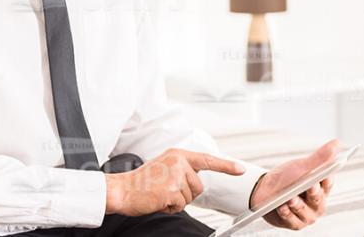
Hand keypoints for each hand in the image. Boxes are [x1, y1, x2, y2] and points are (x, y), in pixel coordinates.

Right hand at [105, 148, 245, 215]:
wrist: (123, 189)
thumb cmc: (142, 181)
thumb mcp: (164, 167)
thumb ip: (181, 169)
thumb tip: (196, 179)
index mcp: (178, 155)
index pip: (207, 159)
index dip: (226, 166)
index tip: (240, 169)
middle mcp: (178, 162)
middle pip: (198, 186)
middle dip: (185, 194)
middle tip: (166, 190)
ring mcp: (175, 176)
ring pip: (190, 197)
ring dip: (177, 201)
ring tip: (160, 194)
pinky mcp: (171, 190)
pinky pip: (180, 206)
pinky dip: (170, 208)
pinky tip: (158, 200)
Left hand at [249, 139, 339, 229]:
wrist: (264, 190)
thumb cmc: (286, 178)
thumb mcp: (302, 166)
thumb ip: (320, 157)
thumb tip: (337, 143)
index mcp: (321, 188)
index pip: (328, 183)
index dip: (327, 179)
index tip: (325, 175)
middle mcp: (316, 203)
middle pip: (318, 199)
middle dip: (314, 193)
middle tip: (310, 186)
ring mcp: (306, 215)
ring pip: (305, 211)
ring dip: (297, 204)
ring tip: (290, 198)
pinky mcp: (294, 223)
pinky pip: (292, 220)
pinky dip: (286, 213)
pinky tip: (281, 207)